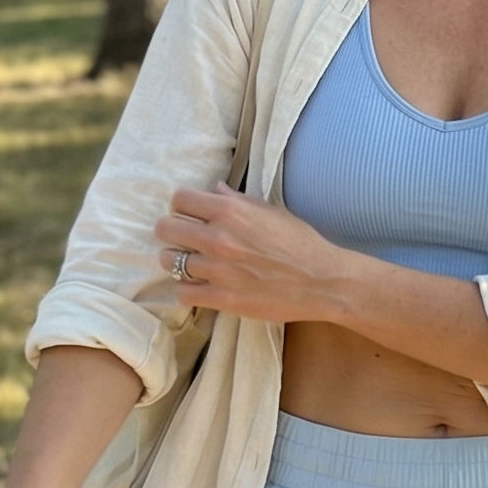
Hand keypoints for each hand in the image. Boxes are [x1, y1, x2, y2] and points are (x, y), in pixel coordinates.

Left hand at [155, 185, 349, 324]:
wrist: (322, 281)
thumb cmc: (301, 243)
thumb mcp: (273, 212)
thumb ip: (240, 201)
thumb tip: (215, 190)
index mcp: (230, 210)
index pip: (180, 199)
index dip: (182, 206)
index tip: (189, 214)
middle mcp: (217, 237)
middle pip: (165, 228)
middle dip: (171, 231)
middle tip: (182, 239)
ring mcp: (217, 269)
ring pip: (168, 261)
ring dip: (176, 261)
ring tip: (189, 264)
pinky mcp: (221, 297)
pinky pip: (182, 292)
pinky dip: (186, 289)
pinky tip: (198, 286)